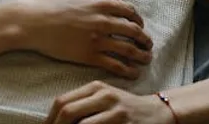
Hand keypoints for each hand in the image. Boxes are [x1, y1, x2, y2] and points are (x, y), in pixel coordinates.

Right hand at [19, 0, 152, 78]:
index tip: (139, 25)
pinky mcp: (88, 56)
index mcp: (100, 3)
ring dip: (141, 56)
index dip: (138, 18)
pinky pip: (114, 65)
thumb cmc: (50, 2)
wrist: (31, 23)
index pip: (129, 11)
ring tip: (146, 60)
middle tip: (148, 44)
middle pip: (134, 31)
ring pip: (128, 50)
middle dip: (145, 39)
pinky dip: (127, 70)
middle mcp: (102, 21)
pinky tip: (133, 73)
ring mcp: (96, 40)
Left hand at [44, 81, 174, 123]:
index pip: (62, 101)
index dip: (49, 119)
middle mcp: (103, 96)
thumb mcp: (104, 99)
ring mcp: (115, 111)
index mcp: (95, 87)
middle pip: (67, 112)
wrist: (159, 112)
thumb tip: (56, 120)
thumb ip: (83, 105)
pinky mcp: (124, 123)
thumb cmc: (125, 107)